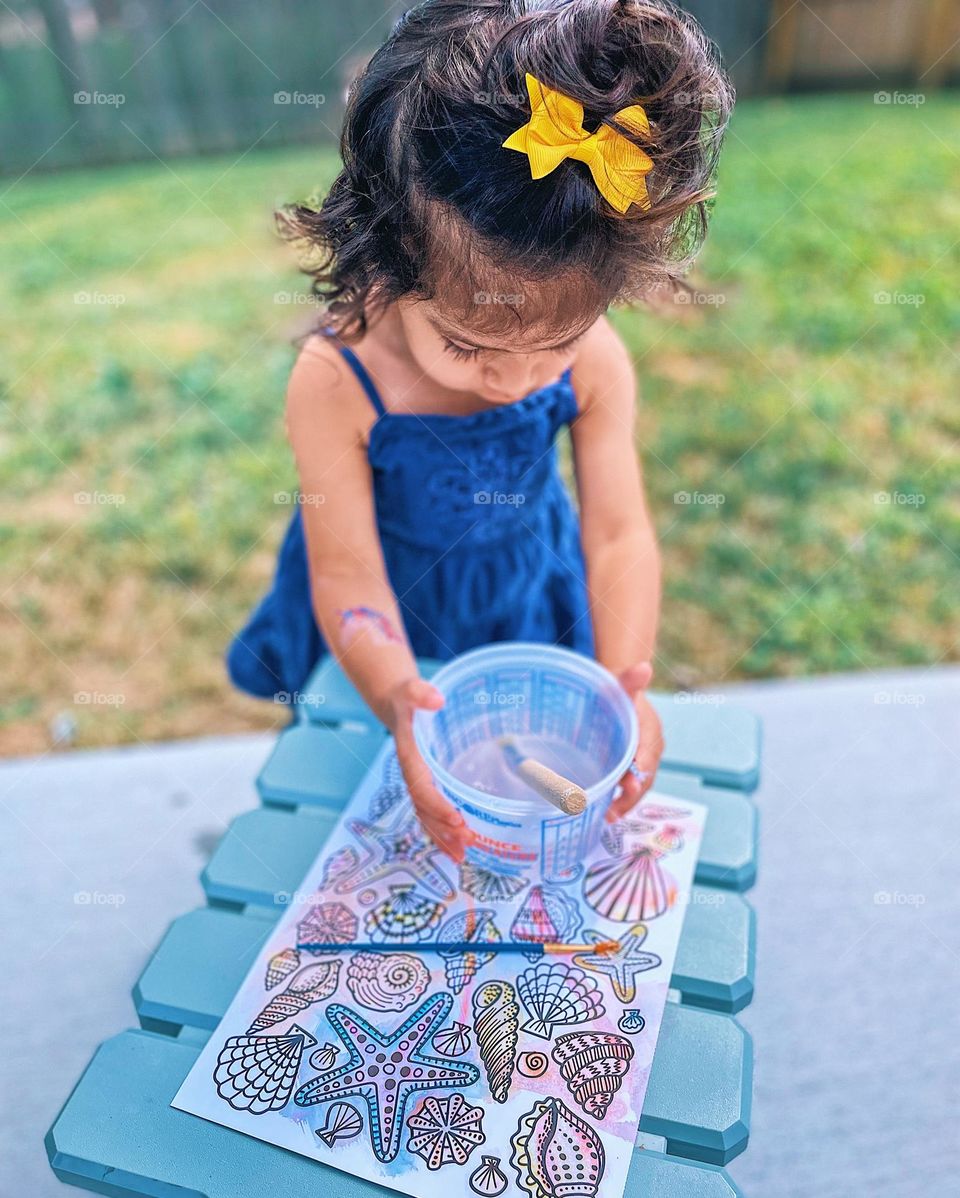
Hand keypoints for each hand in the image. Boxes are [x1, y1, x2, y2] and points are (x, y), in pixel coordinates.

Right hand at [386, 676, 468, 863]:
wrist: (398, 705)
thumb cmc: (408, 698)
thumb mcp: (412, 690)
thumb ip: (422, 694)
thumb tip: (436, 700)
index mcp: (409, 756)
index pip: (421, 787)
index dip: (438, 805)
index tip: (456, 820)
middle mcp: (412, 774)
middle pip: (424, 809)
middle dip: (443, 829)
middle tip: (467, 843)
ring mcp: (418, 782)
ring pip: (426, 816)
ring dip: (442, 837)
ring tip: (462, 856)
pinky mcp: (425, 784)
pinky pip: (431, 813)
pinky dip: (442, 832)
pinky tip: (456, 846)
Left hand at [606, 662, 663, 821]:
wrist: (617, 690)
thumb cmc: (617, 687)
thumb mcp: (620, 683)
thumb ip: (630, 680)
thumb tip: (643, 669)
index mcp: (650, 731)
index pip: (648, 756)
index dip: (640, 772)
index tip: (629, 787)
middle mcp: (651, 748)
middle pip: (645, 777)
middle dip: (631, 797)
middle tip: (612, 813)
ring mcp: (643, 758)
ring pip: (639, 785)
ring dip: (625, 802)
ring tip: (607, 816)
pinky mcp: (632, 765)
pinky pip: (630, 784)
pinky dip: (620, 797)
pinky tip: (605, 809)